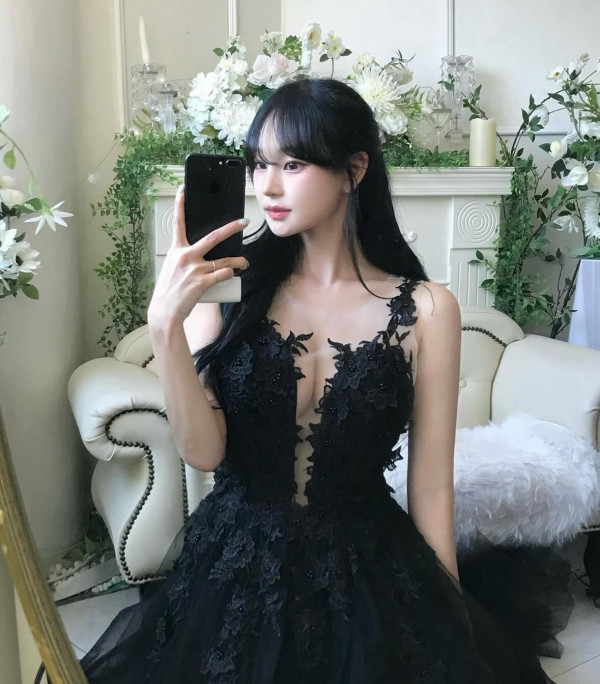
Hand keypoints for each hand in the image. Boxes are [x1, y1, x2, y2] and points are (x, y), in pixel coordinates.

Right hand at [147, 186, 248, 329]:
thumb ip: (185, 259)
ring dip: (238, 261)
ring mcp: (195, 269)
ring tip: (245, 262)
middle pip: (213, 236)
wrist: (165, 312)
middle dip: (231, 228)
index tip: (183, 190)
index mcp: (176, 250)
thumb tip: (202, 257)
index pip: (178, 223)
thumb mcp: (173, 269)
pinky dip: (229, 274)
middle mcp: (185, 256)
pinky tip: (231, 274)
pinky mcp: (202, 282)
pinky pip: (223, 274)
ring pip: (224, 260)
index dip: (180, 205)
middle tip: (243, 223)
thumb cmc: (169, 291)